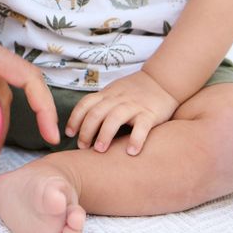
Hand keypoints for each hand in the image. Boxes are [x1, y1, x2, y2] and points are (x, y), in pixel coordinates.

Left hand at [65, 70, 179, 155]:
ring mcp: (134, 105)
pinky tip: (131, 152)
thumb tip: (82, 127)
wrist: (163, 80)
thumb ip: (101, 105)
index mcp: (107, 94)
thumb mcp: (114, 93)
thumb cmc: (135, 92)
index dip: (75, 118)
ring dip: (105, 134)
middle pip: (97, 112)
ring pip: (115, 118)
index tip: (69, 134)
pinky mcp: (150, 113)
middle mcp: (118, 99)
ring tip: (100, 151)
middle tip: (82, 147)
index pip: (85, 104)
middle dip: (86, 130)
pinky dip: (136, 139)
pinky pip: (142, 126)